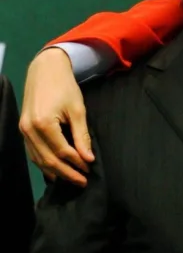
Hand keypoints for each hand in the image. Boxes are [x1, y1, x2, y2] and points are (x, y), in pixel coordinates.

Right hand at [19, 48, 93, 185]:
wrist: (45, 71)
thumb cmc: (65, 87)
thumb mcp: (78, 110)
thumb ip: (81, 135)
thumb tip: (88, 158)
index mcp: (43, 124)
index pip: (62, 151)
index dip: (77, 163)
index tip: (89, 170)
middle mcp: (29, 130)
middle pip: (48, 160)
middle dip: (66, 173)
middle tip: (82, 181)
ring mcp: (23, 131)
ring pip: (38, 159)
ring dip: (55, 171)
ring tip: (71, 180)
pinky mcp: (23, 129)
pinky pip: (32, 152)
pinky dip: (43, 163)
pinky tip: (53, 171)